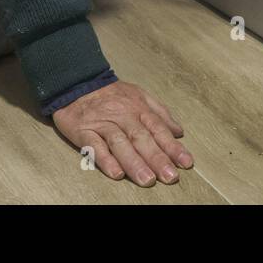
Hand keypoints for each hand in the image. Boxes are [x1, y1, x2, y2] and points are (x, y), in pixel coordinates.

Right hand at [51, 79, 192, 185]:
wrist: (77, 82)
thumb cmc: (112, 94)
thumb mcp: (139, 95)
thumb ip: (160, 113)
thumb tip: (179, 131)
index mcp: (138, 109)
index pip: (158, 129)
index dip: (173, 147)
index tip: (186, 163)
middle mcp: (123, 116)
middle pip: (141, 138)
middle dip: (157, 158)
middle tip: (170, 177)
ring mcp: (103, 124)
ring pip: (120, 143)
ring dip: (134, 163)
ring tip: (147, 180)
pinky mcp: (84, 130)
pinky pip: (94, 146)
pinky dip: (105, 160)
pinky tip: (116, 173)